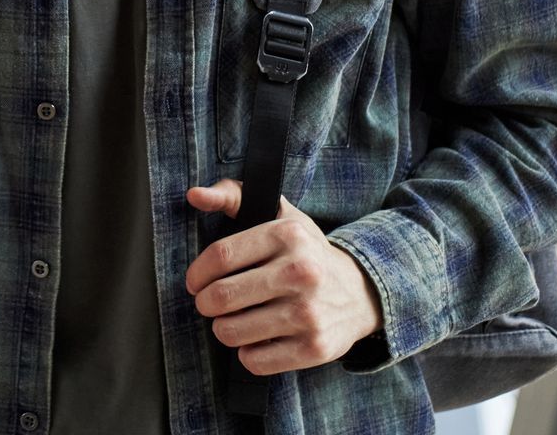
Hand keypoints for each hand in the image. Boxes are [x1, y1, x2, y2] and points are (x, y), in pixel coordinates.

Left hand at [185, 178, 381, 375]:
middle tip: (211, 304)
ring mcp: (309, 312)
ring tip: (234, 320)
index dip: (197, 273)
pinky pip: (255, 361)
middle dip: (205, 303)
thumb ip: (232, 196)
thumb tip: (194, 195)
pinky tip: (257, 340)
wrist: (361, 293)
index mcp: (287, 235)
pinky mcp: (314, 347)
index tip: (195, 282)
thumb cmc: (306, 253)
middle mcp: (300, 272)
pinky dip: (247, 354)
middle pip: (221, 296)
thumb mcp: (279, 214)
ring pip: (232, 331)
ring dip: (224, 329)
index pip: (220, 255)